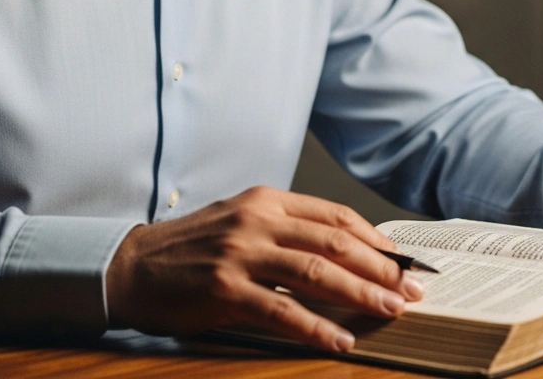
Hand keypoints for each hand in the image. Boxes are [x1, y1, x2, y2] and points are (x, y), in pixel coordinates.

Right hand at [105, 186, 423, 351]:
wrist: (130, 267)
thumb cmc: (192, 249)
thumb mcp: (242, 223)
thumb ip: (287, 231)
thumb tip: (345, 254)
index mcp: (266, 200)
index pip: (336, 216)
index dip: (376, 240)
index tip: (404, 261)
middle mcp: (257, 220)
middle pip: (335, 242)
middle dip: (381, 268)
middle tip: (412, 290)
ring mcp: (240, 253)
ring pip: (316, 272)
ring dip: (360, 294)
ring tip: (391, 311)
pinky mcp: (224, 289)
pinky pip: (281, 311)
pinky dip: (316, 328)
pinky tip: (340, 341)